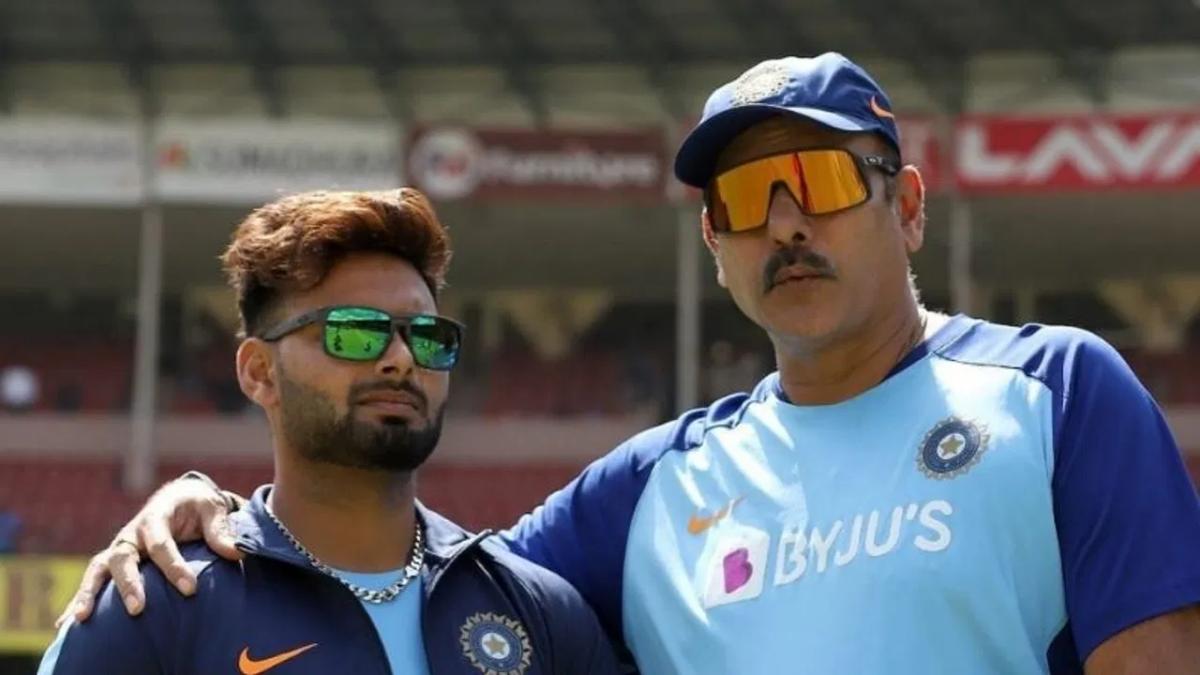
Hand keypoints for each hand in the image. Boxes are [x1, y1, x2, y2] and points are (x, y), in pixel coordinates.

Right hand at [55, 477, 242, 626]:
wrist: (179, 498)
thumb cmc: (197, 506)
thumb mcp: (212, 510)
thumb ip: (221, 530)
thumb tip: (235, 553)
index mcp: (156, 516)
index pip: (162, 544)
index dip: (174, 567)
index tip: (191, 589)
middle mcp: (132, 534)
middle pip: (123, 558)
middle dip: (129, 584)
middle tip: (137, 609)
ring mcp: (120, 548)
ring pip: (99, 570)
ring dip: (89, 593)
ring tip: (81, 619)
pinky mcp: (114, 562)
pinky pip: (93, 581)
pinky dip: (79, 600)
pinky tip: (65, 625)